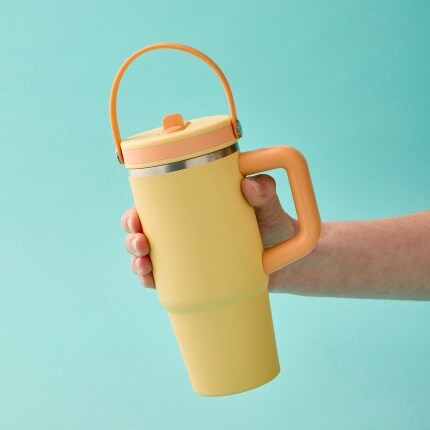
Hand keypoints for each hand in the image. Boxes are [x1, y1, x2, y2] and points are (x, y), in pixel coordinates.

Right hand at [121, 174, 296, 289]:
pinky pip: (165, 279)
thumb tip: (250, 185)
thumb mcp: (268, 204)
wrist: (289, 259)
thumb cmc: (274, 225)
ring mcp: (189, 255)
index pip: (155, 205)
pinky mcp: (196, 277)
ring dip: (136, 262)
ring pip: (150, 257)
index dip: (136, 211)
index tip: (135, 217)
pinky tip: (149, 281)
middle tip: (141, 242)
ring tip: (144, 265)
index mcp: (193, 207)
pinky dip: (151, 281)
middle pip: (145, 231)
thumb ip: (265, 190)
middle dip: (132, 237)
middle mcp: (185, 230)